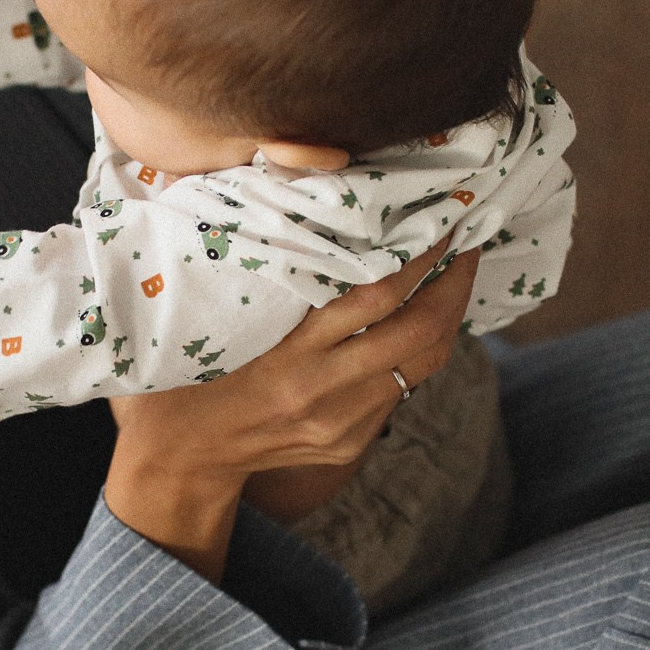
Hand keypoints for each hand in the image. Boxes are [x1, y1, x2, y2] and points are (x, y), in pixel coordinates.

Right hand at [103, 243, 479, 580]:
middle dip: (454, 282)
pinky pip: (402, 388)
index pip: (376, 297)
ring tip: (456, 273)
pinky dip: (419, 349)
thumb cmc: (188, 372)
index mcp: (287, 355)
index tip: (439, 218)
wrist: (181, 459)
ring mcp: (343, 423)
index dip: (420, 256)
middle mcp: (322, 390)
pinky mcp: (351, 443)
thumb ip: (249, 264)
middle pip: (419, 332)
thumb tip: (280, 189)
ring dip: (449, 315)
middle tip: (467, 239)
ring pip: (425, 364)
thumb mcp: (212, 316)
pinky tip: (421, 319)